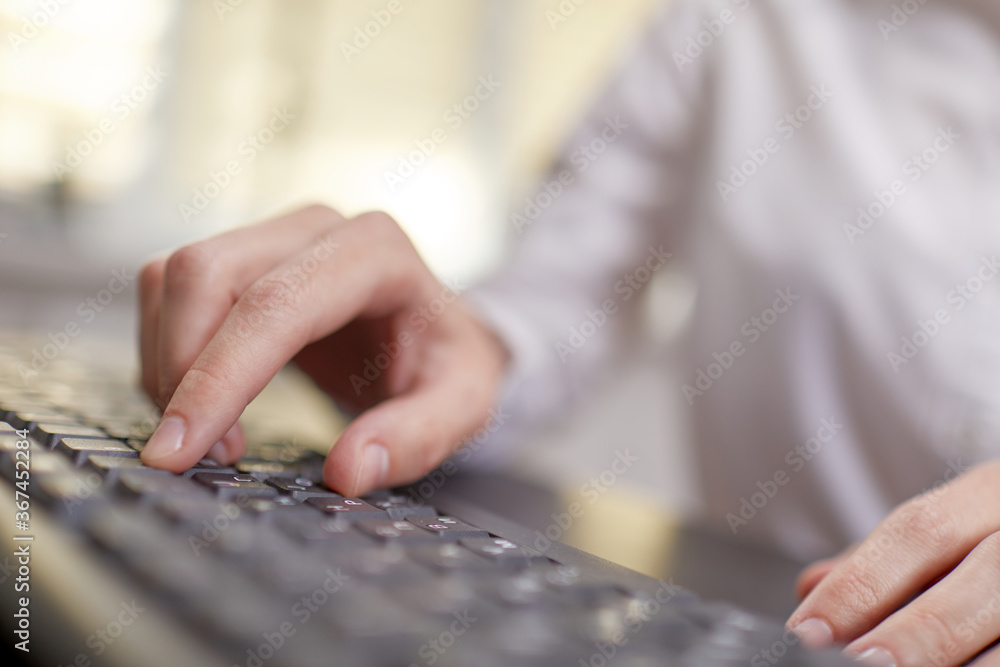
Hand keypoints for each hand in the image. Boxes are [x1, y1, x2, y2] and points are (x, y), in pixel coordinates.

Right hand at [137, 205, 506, 495]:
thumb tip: (348, 471)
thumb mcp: (464, 403)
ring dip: (168, 363)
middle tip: (198, 454)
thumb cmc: (446, 363)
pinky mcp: (242, 256)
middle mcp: (318, 227)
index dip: (220, 376)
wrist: (434, 330)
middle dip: (182, 370)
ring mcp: (274, 234)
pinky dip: (166, 352)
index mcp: (377, 252)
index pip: (276, 305)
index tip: (183, 448)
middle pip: (207, 275)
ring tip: (211, 434)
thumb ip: (417, 437)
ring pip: (174, 277)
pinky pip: (169, 289)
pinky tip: (205, 402)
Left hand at [787, 461, 999, 665]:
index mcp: (995, 492)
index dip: (861, 584)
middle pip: (985, 579)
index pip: (919, 532)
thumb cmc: (995, 541)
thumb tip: (810, 588)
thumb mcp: (951, 530)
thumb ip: (884, 563)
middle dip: (919, 633)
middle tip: (861, 665)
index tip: (808, 631)